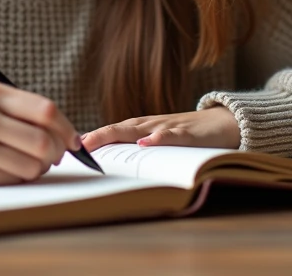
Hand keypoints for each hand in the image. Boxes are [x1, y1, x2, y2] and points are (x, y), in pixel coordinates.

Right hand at [0, 82, 81, 186]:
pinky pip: (11, 180)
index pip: (45, 111)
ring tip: (29, 163)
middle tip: (54, 156)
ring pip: (32, 165)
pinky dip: (17, 177)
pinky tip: (6, 169)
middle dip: (57, 152)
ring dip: (38, 168)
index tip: (73, 140)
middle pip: (43, 141)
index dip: (66, 128)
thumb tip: (64, 134)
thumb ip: (19, 110)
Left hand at [80, 106, 240, 151]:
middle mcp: (150, 125)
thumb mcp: (161, 144)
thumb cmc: (188, 135)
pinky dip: (159, 137)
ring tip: (94, 142)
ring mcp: (168, 126)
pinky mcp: (189, 133)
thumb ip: (140, 152)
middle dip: (94, 137)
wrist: (225, 123)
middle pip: (117, 129)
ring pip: (138, 129)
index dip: (91, 140)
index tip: (67, 150)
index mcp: (142, 129)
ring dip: (114, 134)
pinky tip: (147, 142)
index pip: (111, 134)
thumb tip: (114, 168)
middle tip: (71, 147)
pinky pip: (173, 134)